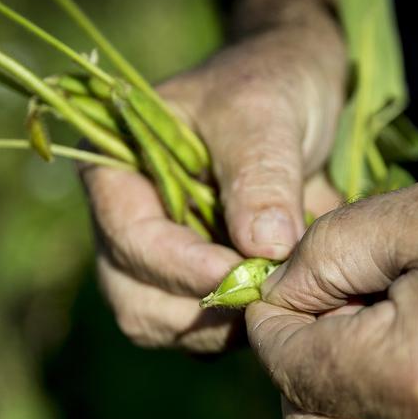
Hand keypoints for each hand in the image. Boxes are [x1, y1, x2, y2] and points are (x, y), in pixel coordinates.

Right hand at [81, 0, 345, 351]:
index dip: (179, 264)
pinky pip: (199, 334)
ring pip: (164, 326)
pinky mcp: (192, 286)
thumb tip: (261, 251)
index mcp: (117, 170)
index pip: (127, 236)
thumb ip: (261, 176)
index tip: (241, 272)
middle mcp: (125, 223)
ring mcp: (156, 260)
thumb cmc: (273, 84)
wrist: (300, 91)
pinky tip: (280, 302)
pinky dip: (235, 332)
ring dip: (220, 327)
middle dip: (198, 308)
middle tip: (267, 293)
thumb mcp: (266, 112)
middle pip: (134, 299)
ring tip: (280, 294)